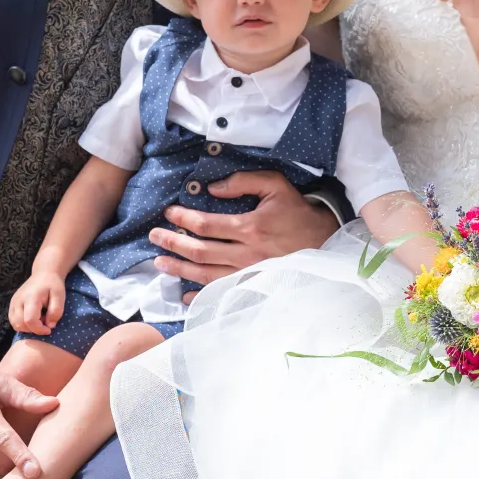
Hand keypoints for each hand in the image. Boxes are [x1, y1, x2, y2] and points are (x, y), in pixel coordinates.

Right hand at [8, 270, 66, 335]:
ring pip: (15, 325)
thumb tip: (49, 325)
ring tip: (39, 319)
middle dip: (34, 329)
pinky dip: (23, 324)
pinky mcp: (12, 305)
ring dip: (28, 328)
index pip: (30, 320)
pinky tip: (33, 318)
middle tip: (45, 322)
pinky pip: (13, 321)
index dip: (39, 329)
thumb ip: (56, 312)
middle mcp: (18, 301)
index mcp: (31, 298)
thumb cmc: (53, 285)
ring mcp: (13, 303)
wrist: (44, 274)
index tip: (49, 329)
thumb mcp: (60, 296)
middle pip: (20, 324)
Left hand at [149, 170, 339, 288]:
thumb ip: (244, 181)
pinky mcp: (254, 286)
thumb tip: (213, 188)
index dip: (183, 219)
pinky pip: (222, 294)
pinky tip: (185, 295)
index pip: (206, 225)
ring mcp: (249, 273)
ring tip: (160, 263)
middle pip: (200, 251)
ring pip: (206, 274)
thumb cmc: (297, 211)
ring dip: (180, 269)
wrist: (324, 242)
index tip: (169, 214)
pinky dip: (201, 297)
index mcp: (250, 227)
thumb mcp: (275, 185)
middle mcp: (246, 253)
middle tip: (154, 237)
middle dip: (173, 244)